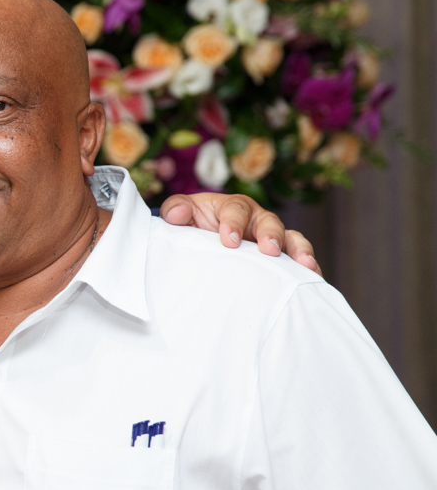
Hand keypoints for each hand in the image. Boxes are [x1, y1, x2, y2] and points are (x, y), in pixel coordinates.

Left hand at [161, 193, 320, 275]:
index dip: (233, 222)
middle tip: (270, 250)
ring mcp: (273, 239)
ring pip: (291, 240)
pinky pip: (299, 263)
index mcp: (233, 207)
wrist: (202, 242)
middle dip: (271, 234)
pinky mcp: (282, 260)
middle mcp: (257, 220)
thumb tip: (175, 215)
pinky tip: (314, 282)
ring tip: (305, 265)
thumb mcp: (182, 215)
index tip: (228, 240)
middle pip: (270, 222)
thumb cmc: (193, 226)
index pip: (236, 209)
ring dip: (299, 251)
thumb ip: (175, 210)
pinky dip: (308, 271)